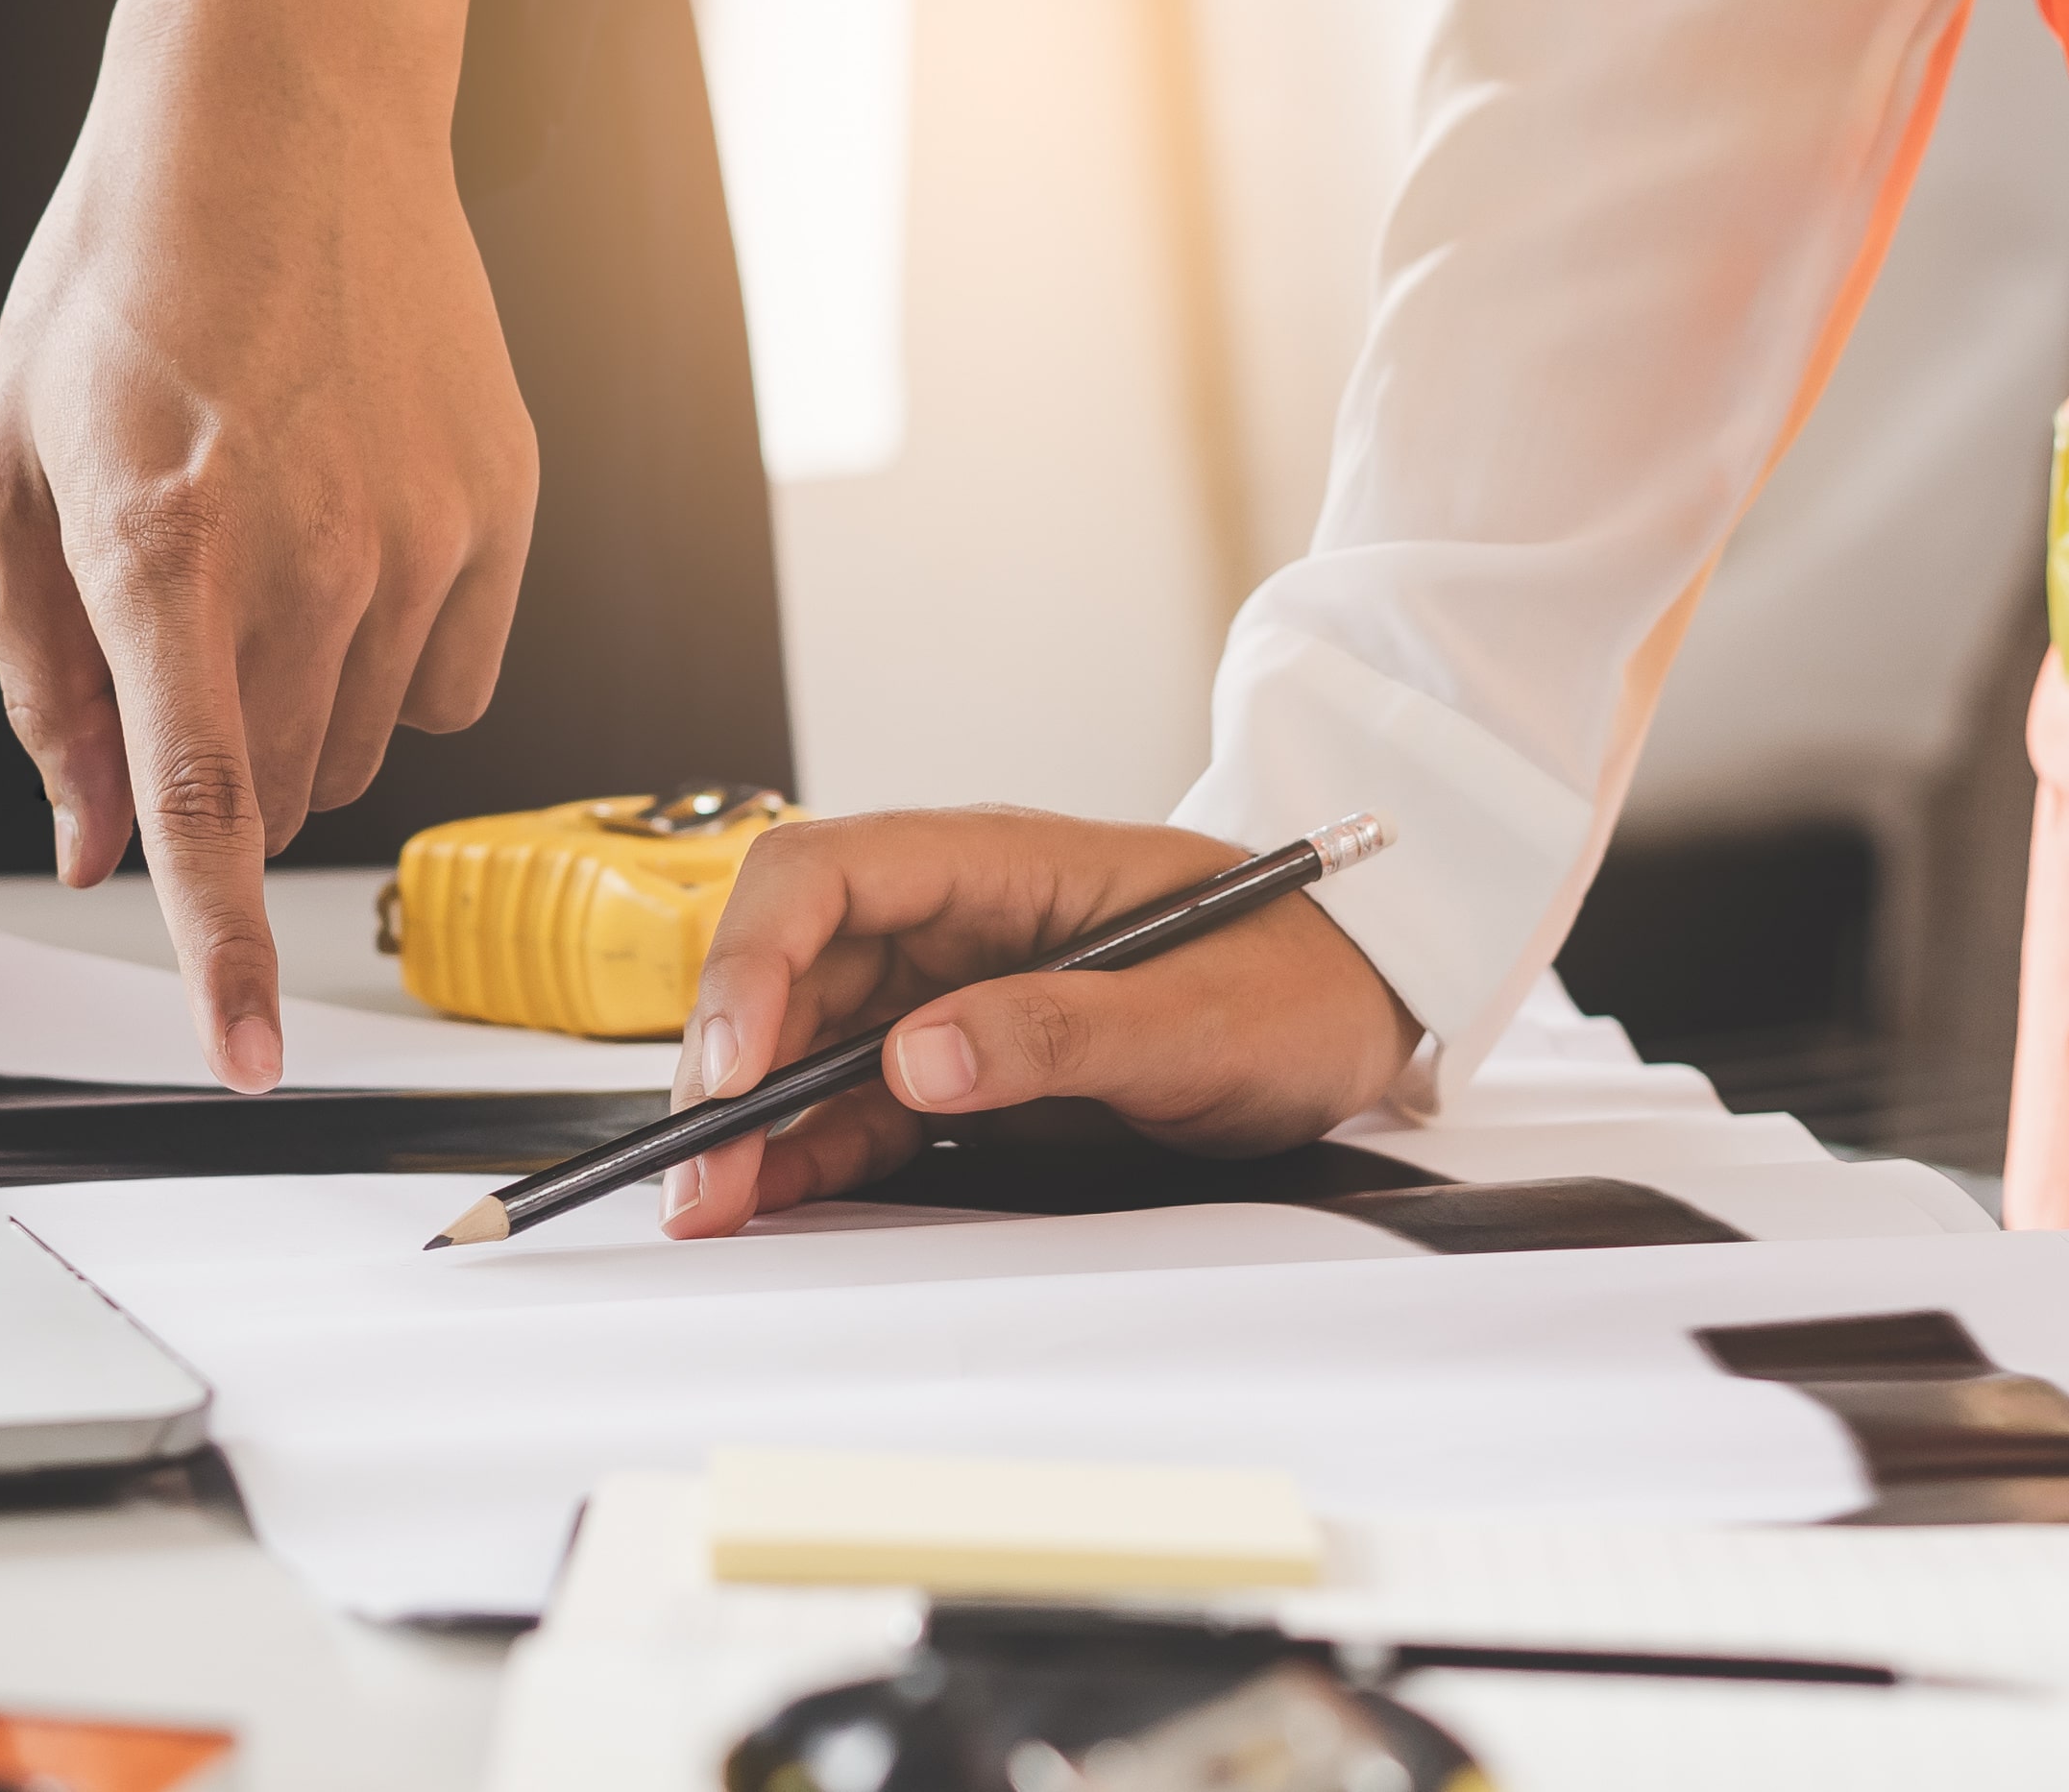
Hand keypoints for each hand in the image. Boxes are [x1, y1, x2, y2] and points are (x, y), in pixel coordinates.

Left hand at [0, 0, 533, 1091]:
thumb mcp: (9, 472)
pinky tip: (354, 548)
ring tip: (262, 553)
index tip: (250, 1060)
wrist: (283, 112)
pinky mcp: (502, 506)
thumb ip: (42, 677)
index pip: (206, 809)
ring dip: (304, 708)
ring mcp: (424, 533)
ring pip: (369, 738)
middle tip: (182, 649)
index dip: (224, 957)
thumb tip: (88, 838)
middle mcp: (307, 554)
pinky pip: (457, 674)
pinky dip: (397, 659)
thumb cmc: (126, 271)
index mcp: (161, 551)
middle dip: (223, 774)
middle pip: (285, 788)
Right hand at [655, 808, 1424, 1236]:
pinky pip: (860, 1101)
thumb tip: (919, 1057)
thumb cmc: (1299, 978)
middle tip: (700, 1166)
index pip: (827, 878)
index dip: (757, 961)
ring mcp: (952, 990)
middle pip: (791, 965)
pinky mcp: (967, 1063)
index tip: (737, 1063)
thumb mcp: (1197, 1017)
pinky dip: (806, 1151)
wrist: (1368, 1005)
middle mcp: (954, 920)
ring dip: (751, 1119)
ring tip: (711, 1203)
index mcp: (998, 865)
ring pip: (808, 1041)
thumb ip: (1061, 1032)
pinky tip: (767, 1198)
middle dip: (728, 1060)